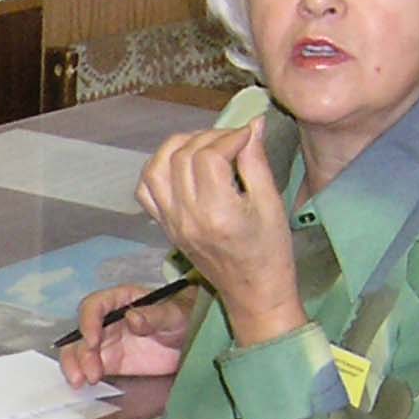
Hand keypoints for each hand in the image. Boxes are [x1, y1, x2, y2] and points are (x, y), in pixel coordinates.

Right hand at [59, 282, 196, 386]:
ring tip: (80, 382)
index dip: (88, 322)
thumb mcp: (174, 314)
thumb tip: (132, 318)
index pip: (95, 306)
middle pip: (82, 333)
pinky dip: (82, 376)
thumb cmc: (182, 317)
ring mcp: (107, 343)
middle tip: (90, 373)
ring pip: (79, 351)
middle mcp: (107, 321)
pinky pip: (89, 368)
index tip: (92, 341)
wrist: (191, 340)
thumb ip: (154, 315)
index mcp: (120, 301)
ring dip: (75, 365)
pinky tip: (84, 387)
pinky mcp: (111, 363)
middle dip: (80, 353)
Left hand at [137, 126, 307, 346]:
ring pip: (156, 168)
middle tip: (231, 139)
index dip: (229, 136)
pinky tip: (182, 165)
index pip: (208, 156)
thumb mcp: (272, 204)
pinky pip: (146, 191)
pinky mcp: (166, 227)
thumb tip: (253, 125)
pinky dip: (158, 169)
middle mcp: (186, 217)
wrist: (253, 292)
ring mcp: (171, 223)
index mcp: (216, 213)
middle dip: (207, 137)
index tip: (248, 135)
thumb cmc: (270, 251)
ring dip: (178, 146)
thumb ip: (257, 162)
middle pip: (181, 156)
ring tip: (204, 144)